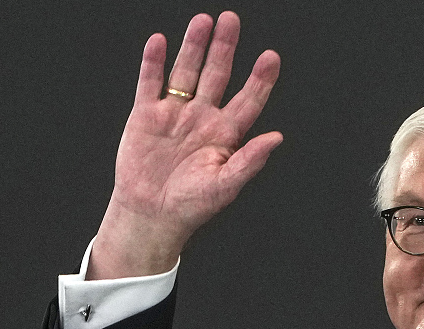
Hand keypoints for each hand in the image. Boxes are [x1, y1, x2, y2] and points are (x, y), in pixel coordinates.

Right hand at [88, 12, 280, 278]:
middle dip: (225, 47)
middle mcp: (203, 118)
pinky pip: (151, 82)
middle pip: (217, 75)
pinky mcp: (146, 115)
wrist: (150, 214)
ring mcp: (175, 113)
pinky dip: (154, 63)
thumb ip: (250, 160)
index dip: (260, 79)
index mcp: (226, 134)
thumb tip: (277, 138)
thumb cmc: (191, 205)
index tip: (271, 57)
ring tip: (202, 21)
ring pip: (186, 72)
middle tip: (232, 19)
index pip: (248, 100)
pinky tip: (160, 42)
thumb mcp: (225, 186)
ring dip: (194, 46)